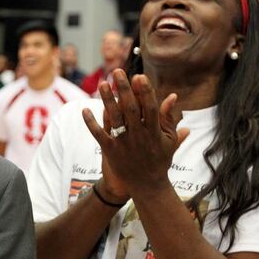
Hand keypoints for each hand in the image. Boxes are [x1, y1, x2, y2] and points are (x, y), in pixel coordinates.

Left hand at [81, 69, 188, 196]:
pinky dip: (91, 123)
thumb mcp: (169, 140)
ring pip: (115, 119)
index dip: (145, 91)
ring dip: (107, 100)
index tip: (139, 76)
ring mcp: (124, 144)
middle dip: (124, 89)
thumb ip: (169, 118)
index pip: (150, 107)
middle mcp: (139, 136)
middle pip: (131, 108)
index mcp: (155, 132)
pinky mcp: (111, 151)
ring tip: (102, 83)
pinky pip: (99, 134)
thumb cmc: (160, 160)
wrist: (148, 186)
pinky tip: (84, 109)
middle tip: (116, 71)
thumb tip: (173, 96)